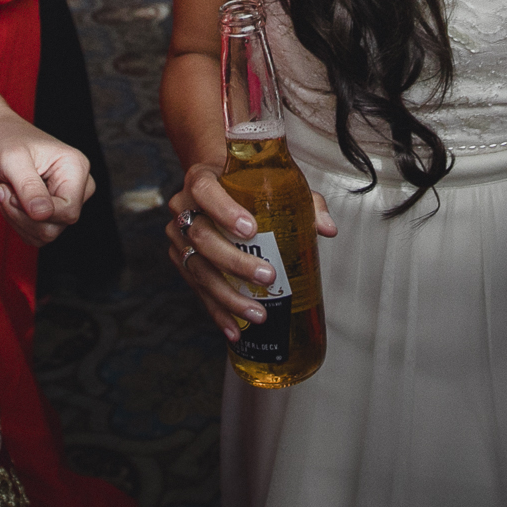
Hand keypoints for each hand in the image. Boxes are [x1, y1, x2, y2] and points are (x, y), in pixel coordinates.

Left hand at [0, 112, 95, 245]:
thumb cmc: (3, 139)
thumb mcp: (14, 160)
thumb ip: (29, 188)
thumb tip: (43, 214)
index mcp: (76, 168)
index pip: (68, 211)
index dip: (38, 213)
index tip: (12, 195)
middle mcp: (75, 185)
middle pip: (57, 225)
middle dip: (23, 216)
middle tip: (4, 192)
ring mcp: (62, 198)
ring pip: (46, 233)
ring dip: (16, 219)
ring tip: (4, 192)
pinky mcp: (48, 208)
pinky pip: (37, 233)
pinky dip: (16, 222)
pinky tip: (7, 200)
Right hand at [166, 162, 335, 340]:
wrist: (217, 183)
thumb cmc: (248, 182)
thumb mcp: (277, 183)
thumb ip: (305, 203)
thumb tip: (327, 229)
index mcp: (202, 178)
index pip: (206, 192)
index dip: (224, 211)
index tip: (250, 230)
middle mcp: (183, 207)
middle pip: (201, 237)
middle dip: (234, 262)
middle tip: (267, 276)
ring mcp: (179, 236)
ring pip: (198, 269)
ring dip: (228, 295)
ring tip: (257, 312)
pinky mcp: (182, 260)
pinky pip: (197, 289)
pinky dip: (218, 311)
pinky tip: (235, 328)